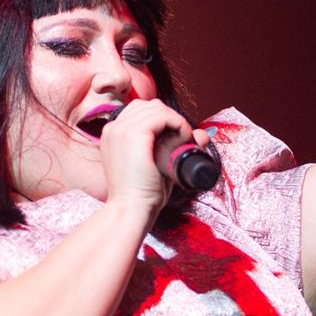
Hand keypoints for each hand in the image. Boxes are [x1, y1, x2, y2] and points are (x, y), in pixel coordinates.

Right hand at [94, 98, 195, 221]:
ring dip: (176, 121)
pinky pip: (162, 116)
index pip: (139, 111)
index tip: (176, 137)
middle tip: (183, 138)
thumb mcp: (160, 165)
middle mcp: (113, 128)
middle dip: (169, 117)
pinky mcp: (134, 134)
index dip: (162, 119)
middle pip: (148, 105)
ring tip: (184, 141)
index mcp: (113, 135)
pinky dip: (178, 124)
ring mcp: (121, 130)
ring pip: (157, 108)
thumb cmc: (142, 194)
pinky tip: (183, 139)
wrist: (131, 209)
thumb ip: (177, 148)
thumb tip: (202, 135)